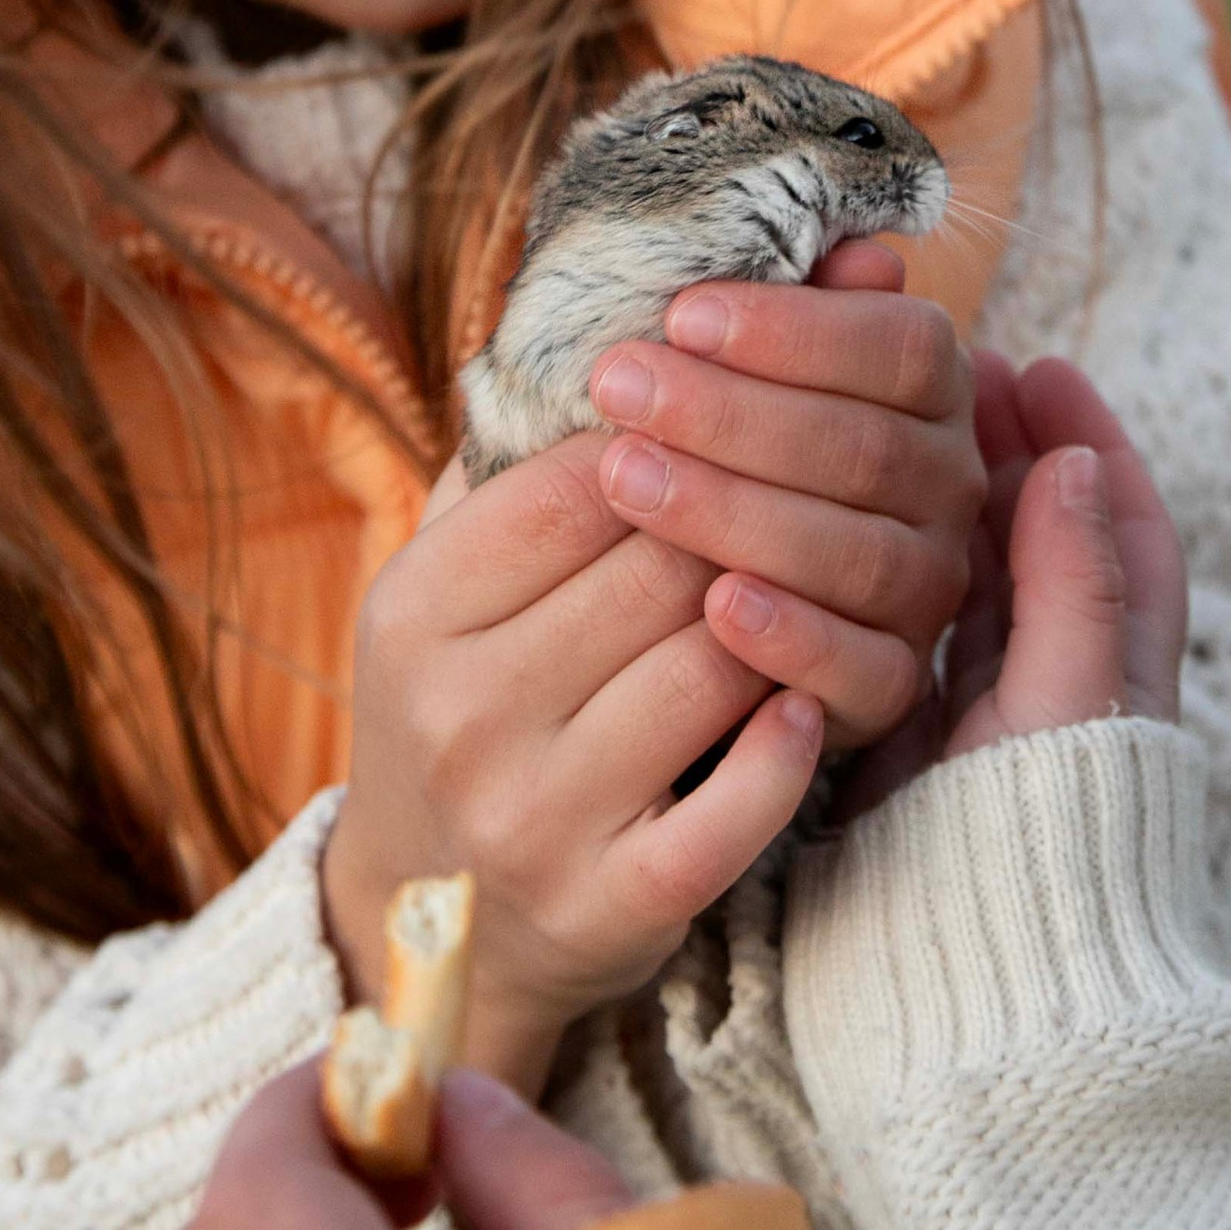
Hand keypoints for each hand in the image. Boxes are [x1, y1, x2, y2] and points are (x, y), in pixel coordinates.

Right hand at [323, 434, 825, 1096]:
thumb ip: (525, 455)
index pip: (573, 484)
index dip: (669, 437)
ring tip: (815, 581)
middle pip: (656, 568)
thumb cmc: (469, 700)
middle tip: (808, 483)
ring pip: (708, 668)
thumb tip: (637, 307)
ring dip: (777, 617)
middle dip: (743, 516)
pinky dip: (782, 747)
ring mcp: (535, 815)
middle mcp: (461, 713)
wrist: (429, 922)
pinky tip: (802, 700)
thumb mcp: (452, 579)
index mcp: (414, 612)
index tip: (727, 414)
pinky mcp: (611, 905)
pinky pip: (733, 808)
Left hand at [584, 236, 985, 754]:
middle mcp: (949, 487)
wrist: (696, 606)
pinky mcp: (894, 686)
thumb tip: (862, 253)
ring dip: (737, 513)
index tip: (681, 315)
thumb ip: (793, 309)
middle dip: (734, 414)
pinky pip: (862, 669)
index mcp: (932, 392)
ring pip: (858, 554)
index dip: (795, 329)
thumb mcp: (743, 370)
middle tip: (620, 387)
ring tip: (625, 477)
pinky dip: (792, 636)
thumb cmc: (720, 450)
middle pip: (867, 448)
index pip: (901, 346)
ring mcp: (929, 591)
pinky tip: (713, 604)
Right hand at [846, 353, 1187, 816]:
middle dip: (986, 449)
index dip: (1082, 434)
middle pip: (1026, 534)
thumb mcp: (1077, 700)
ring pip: (949, 577)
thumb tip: (1072, 460)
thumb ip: (1078, 581)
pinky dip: (852, 586)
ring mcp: (979, 717)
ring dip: (916, 502)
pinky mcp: (905, 754)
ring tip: (870, 427)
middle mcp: (1055, 679)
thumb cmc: (1052, 847)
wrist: (990, 993)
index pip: (1118, 517)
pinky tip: (817, 537)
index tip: (1037, 365)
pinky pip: (880, 641)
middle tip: (940, 373)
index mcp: (1121, 659)